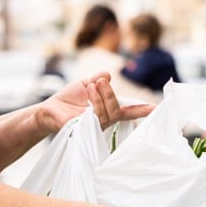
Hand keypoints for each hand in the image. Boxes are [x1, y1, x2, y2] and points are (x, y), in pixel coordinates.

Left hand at [38, 73, 153, 133]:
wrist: (48, 109)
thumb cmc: (69, 99)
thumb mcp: (85, 83)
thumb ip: (98, 79)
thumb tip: (108, 75)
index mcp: (108, 110)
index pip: (128, 112)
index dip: (142, 110)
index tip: (157, 108)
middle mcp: (104, 121)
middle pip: (117, 110)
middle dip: (111, 93)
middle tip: (100, 80)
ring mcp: (94, 128)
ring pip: (108, 114)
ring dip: (102, 95)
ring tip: (92, 84)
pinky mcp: (83, 131)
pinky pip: (94, 118)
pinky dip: (93, 101)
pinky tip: (87, 90)